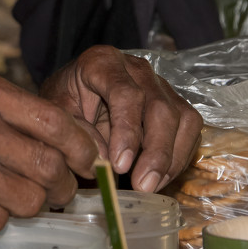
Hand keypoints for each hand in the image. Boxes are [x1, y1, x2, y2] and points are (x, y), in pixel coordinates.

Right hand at [0, 70, 98, 233]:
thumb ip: (9, 109)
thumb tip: (70, 139)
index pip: (57, 123)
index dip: (82, 148)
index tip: (89, 162)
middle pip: (50, 167)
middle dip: (62, 187)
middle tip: (59, 191)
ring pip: (31, 201)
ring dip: (29, 205)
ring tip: (8, 196)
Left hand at [37, 45, 201, 192]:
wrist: (74, 95)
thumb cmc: (64, 103)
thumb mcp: (58, 114)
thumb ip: (77, 132)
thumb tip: (104, 159)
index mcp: (102, 62)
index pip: (125, 94)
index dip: (126, 131)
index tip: (120, 165)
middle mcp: (137, 68)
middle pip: (160, 107)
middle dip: (155, 152)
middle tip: (143, 186)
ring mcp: (159, 84)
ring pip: (183, 118)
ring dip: (171, 158)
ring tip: (150, 186)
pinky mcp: (174, 102)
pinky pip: (189, 129)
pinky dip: (178, 157)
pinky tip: (159, 177)